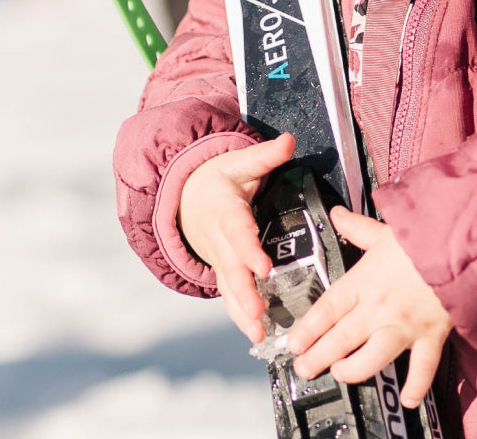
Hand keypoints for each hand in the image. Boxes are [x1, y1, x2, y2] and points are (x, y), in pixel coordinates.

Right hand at [177, 131, 295, 342]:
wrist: (187, 196)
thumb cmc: (220, 179)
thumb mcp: (241, 162)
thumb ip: (266, 155)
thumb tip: (289, 140)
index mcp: (225, 213)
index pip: (238, 233)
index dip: (249, 251)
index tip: (263, 267)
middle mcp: (220, 242)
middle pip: (231, 270)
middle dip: (244, 293)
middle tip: (258, 313)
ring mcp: (219, 260)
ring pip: (229, 289)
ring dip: (242, 312)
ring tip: (258, 334)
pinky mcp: (223, 271)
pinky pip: (230, 296)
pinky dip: (240, 315)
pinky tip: (256, 335)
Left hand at [288, 209, 453, 408]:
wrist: (463, 243)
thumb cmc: (425, 234)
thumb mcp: (387, 229)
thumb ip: (358, 228)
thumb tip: (336, 215)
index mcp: (366, 280)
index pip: (328, 308)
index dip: (307, 329)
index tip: (293, 343)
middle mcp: (379, 306)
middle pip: (340, 338)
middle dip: (317, 357)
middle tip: (303, 369)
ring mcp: (404, 324)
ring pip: (370, 358)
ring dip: (352, 371)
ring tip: (340, 373)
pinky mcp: (430, 334)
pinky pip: (422, 367)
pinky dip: (416, 385)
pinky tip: (407, 399)